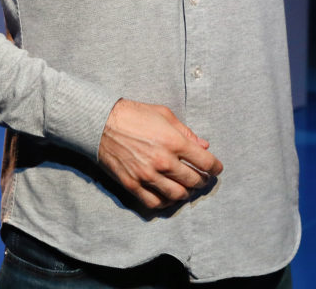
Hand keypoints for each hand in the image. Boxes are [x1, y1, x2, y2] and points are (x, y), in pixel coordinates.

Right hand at [97, 99, 221, 209]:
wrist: (99, 121)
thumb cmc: (133, 114)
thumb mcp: (163, 114)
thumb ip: (186, 131)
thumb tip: (204, 146)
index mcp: (173, 142)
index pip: (206, 162)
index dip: (216, 167)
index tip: (216, 168)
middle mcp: (163, 161)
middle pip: (194, 181)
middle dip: (202, 180)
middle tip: (201, 177)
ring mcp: (147, 175)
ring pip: (177, 195)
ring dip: (186, 192)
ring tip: (185, 187)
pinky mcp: (132, 184)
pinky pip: (154, 202)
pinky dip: (165, 202)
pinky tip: (167, 195)